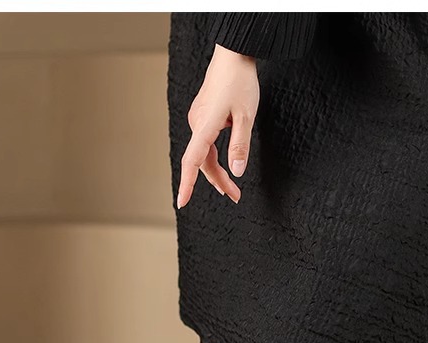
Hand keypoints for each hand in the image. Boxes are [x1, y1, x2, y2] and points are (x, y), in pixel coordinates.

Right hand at [176, 44, 259, 208]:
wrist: (234, 54)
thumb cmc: (240, 82)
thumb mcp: (246, 116)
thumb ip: (240, 146)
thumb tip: (236, 172)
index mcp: (205, 125)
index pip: (193, 161)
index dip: (187, 184)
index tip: (182, 202)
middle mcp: (196, 123)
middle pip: (203, 162)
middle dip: (218, 181)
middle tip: (235, 196)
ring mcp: (198, 119)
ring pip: (205, 153)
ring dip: (217, 172)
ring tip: (232, 189)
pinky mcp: (202, 115)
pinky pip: (205, 143)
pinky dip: (214, 157)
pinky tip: (225, 162)